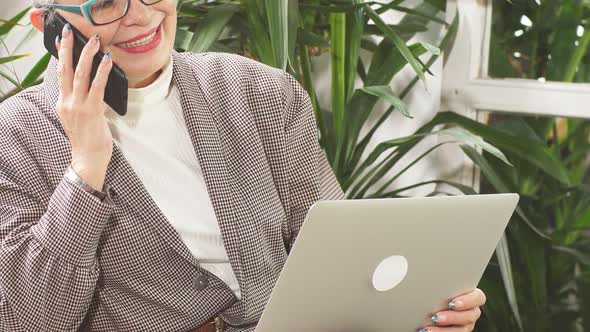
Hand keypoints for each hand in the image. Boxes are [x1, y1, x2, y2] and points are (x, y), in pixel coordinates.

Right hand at [55, 23, 113, 189]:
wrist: (88, 160)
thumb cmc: (88, 141)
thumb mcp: (79, 118)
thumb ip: (81, 103)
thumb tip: (93, 88)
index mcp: (63, 104)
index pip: (60, 76)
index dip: (61, 57)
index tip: (62, 42)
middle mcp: (67, 103)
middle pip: (64, 70)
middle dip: (67, 49)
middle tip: (70, 32)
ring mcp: (78, 106)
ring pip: (80, 74)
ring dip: (87, 56)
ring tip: (94, 42)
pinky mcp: (92, 111)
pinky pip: (97, 86)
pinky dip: (102, 71)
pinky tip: (107, 60)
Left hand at [417, 288, 485, 331]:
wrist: (429, 302)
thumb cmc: (436, 289)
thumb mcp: (441, 284)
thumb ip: (442, 283)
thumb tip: (429, 275)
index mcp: (471, 295)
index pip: (478, 298)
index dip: (467, 301)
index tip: (452, 303)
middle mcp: (471, 311)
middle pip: (469, 316)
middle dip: (452, 317)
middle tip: (436, 317)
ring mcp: (466, 324)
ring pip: (461, 329)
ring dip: (444, 330)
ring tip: (427, 329)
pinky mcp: (458, 331)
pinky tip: (426, 331)